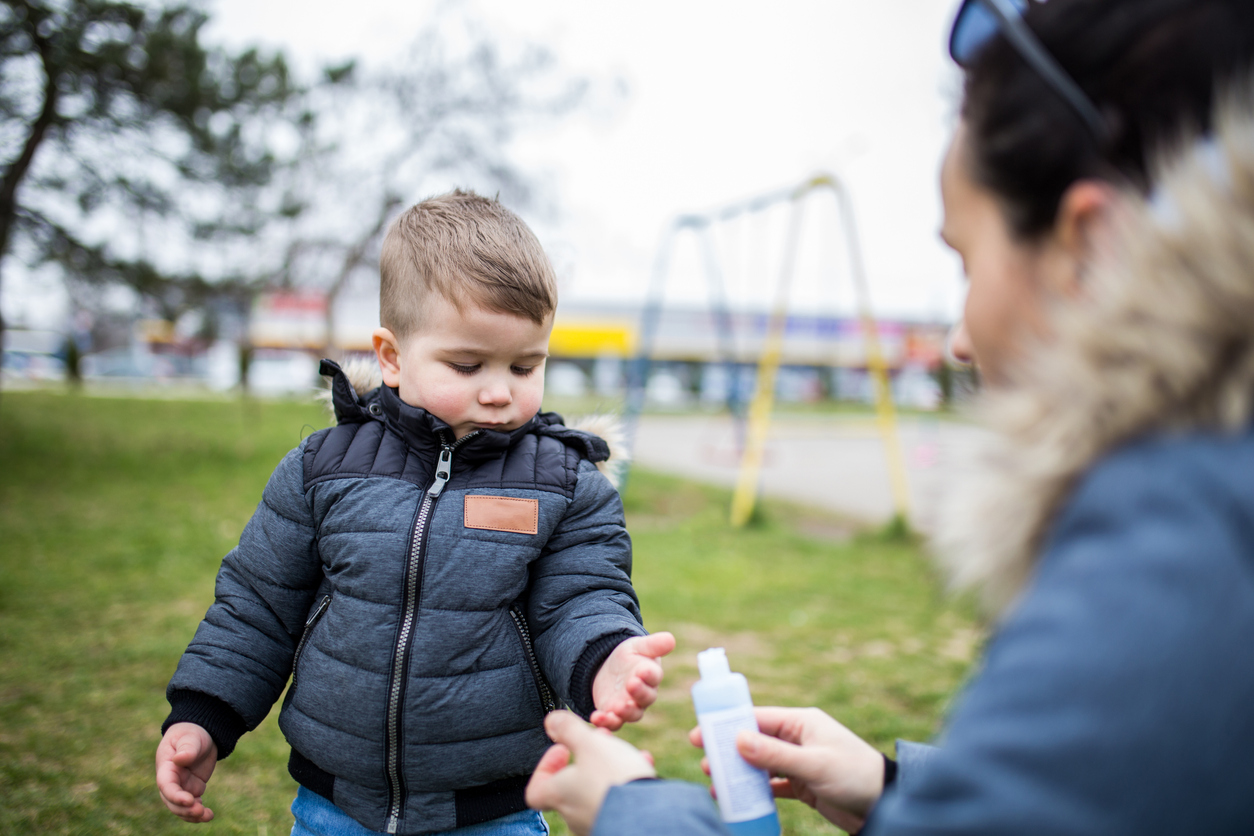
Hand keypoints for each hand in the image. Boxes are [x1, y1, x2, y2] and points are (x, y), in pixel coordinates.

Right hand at [155, 722, 218, 822]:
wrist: (200, 733)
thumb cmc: (192, 732)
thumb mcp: (190, 737)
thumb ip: (187, 748)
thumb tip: (180, 759)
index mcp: (166, 766)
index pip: (166, 785)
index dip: (175, 795)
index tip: (189, 800)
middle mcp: (171, 779)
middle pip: (172, 800)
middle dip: (184, 809)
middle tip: (200, 811)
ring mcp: (181, 786)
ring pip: (181, 807)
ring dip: (191, 815)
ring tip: (208, 816)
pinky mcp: (192, 789)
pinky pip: (192, 805)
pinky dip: (198, 813)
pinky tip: (208, 815)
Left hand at [526, 710, 655, 835]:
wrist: (648, 813)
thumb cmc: (613, 779)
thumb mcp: (589, 743)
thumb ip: (568, 730)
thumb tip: (551, 721)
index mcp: (559, 795)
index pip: (535, 790)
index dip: (545, 767)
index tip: (563, 749)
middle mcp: (573, 813)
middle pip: (570, 785)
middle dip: (585, 758)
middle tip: (600, 741)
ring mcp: (594, 821)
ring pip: (596, 789)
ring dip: (608, 766)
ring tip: (625, 751)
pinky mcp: (618, 824)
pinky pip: (617, 800)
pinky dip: (626, 781)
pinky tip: (643, 764)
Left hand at [590, 632, 674, 729]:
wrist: (610, 669)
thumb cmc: (630, 657)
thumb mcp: (638, 647)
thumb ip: (653, 645)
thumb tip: (670, 639)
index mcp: (651, 676)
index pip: (654, 677)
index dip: (649, 675)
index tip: (642, 671)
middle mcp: (643, 695)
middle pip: (645, 698)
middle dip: (638, 693)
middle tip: (631, 686)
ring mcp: (629, 707)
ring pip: (631, 714)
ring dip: (624, 713)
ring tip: (615, 709)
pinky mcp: (614, 716)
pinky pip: (612, 723)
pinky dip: (605, 723)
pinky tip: (596, 718)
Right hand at [690, 706, 883, 832]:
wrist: (886, 805)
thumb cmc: (855, 776)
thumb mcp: (814, 764)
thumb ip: (776, 754)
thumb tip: (737, 739)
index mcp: (802, 722)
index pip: (757, 718)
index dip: (727, 725)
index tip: (700, 733)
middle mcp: (798, 739)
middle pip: (754, 741)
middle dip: (728, 752)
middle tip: (703, 763)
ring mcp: (799, 762)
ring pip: (760, 764)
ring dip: (738, 772)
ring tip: (714, 783)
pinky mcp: (803, 785)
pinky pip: (772, 785)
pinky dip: (755, 791)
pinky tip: (737, 799)